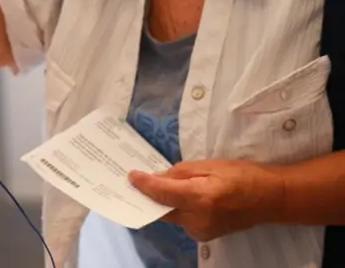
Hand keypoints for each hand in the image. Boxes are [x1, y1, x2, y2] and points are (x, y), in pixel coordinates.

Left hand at [128, 159, 285, 241]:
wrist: (271, 199)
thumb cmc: (242, 175)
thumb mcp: (209, 166)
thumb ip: (179, 173)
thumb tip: (156, 178)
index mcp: (200, 198)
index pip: (161, 193)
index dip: (143, 184)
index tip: (131, 176)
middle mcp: (198, 219)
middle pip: (162, 209)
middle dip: (149, 196)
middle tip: (135, 181)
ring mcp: (202, 231)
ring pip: (171, 215)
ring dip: (163, 202)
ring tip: (155, 186)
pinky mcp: (205, 235)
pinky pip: (182, 220)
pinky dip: (176, 208)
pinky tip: (176, 197)